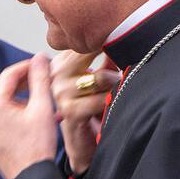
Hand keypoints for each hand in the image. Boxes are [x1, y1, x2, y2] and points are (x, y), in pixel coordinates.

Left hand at [0, 52, 57, 178]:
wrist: (30, 178)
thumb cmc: (37, 147)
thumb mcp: (43, 107)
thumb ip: (40, 79)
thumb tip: (39, 59)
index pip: (9, 74)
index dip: (27, 66)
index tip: (42, 64)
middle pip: (6, 90)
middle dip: (27, 83)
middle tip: (46, 80)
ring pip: (6, 105)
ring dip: (25, 100)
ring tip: (46, 102)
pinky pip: (4, 120)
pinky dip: (19, 114)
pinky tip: (38, 117)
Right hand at [50, 51, 119, 175]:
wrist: (82, 143)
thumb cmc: (91, 109)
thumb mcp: (99, 79)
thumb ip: (107, 59)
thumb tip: (124, 35)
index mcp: (61, 63)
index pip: (85, 42)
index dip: (106, 41)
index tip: (121, 39)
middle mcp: (56, 75)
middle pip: (91, 53)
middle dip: (110, 62)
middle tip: (119, 72)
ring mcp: (60, 93)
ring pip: (100, 77)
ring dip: (114, 85)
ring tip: (116, 91)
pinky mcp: (70, 111)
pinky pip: (101, 99)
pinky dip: (111, 101)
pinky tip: (110, 105)